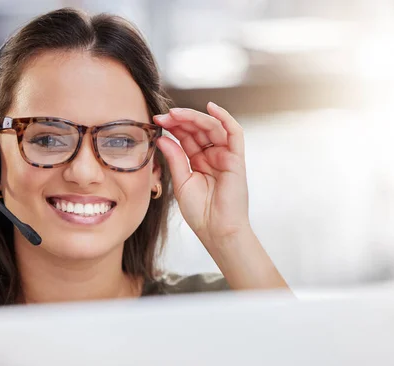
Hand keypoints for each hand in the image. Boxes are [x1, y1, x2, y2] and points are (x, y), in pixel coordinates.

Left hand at [153, 102, 249, 248]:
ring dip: (194, 117)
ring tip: (176, 114)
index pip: (186, 136)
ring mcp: (225, 155)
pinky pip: (234, 132)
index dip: (173, 126)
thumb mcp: (181, 182)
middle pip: (198, 128)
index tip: (156, 120)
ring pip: (212, 126)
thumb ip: (174, 158)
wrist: (216, 230)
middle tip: (163, 116)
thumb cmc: (201, 213)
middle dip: (180, 119)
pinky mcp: (237, 158)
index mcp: (198, 161)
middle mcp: (212, 155)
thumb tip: (162, 138)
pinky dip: (224, 117)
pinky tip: (211, 107)